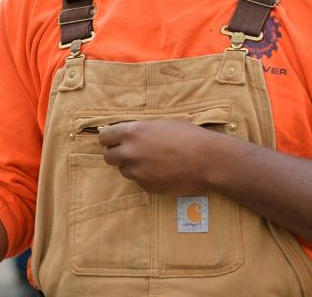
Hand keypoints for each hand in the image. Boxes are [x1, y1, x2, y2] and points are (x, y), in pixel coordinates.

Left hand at [99, 119, 217, 193]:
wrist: (207, 160)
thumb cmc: (187, 136)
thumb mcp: (160, 124)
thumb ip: (140, 129)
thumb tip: (126, 132)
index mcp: (132, 133)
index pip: (104, 137)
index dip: (109, 138)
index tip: (113, 139)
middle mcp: (130, 153)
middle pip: (108, 156)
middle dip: (116, 153)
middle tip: (130, 151)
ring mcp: (137, 173)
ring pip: (123, 170)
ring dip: (132, 165)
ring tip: (152, 160)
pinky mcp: (147, 187)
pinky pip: (139, 181)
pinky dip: (146, 176)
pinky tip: (162, 170)